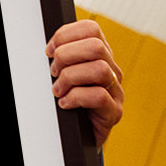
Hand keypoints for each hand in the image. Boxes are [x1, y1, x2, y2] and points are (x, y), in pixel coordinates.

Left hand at [46, 20, 123, 147]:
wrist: (79, 137)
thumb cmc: (69, 102)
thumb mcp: (63, 75)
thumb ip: (62, 59)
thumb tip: (49, 49)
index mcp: (99, 55)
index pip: (90, 29)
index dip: (66, 35)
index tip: (49, 51)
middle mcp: (111, 70)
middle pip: (95, 46)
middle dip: (67, 56)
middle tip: (53, 72)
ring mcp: (115, 91)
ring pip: (99, 69)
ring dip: (70, 78)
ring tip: (58, 90)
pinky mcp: (114, 112)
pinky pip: (98, 96)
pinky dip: (75, 98)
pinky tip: (65, 104)